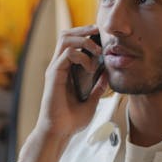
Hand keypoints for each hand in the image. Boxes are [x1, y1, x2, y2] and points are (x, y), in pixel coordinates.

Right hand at [12, 25, 107, 161]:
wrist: (59, 132)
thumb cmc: (71, 120)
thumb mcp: (92, 101)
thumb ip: (98, 87)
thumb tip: (107, 74)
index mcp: (66, 69)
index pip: (72, 42)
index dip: (85, 34)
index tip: (101, 36)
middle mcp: (59, 65)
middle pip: (66, 35)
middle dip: (83, 29)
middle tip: (98, 32)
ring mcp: (55, 69)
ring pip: (65, 39)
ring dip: (83, 39)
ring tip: (97, 50)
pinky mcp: (54, 75)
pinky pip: (67, 54)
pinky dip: (81, 55)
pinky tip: (90, 66)